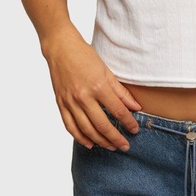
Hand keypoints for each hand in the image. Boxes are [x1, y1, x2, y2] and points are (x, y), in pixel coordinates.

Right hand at [42, 33, 141, 150]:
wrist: (61, 48)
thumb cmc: (85, 56)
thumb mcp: (106, 70)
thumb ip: (120, 91)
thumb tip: (135, 107)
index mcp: (98, 86)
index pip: (117, 110)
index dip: (128, 122)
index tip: (134, 130)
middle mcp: (83, 96)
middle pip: (102, 125)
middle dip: (115, 138)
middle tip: (125, 146)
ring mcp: (70, 102)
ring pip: (87, 129)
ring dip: (100, 141)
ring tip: (111, 147)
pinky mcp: (61, 104)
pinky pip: (70, 126)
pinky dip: (80, 138)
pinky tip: (90, 144)